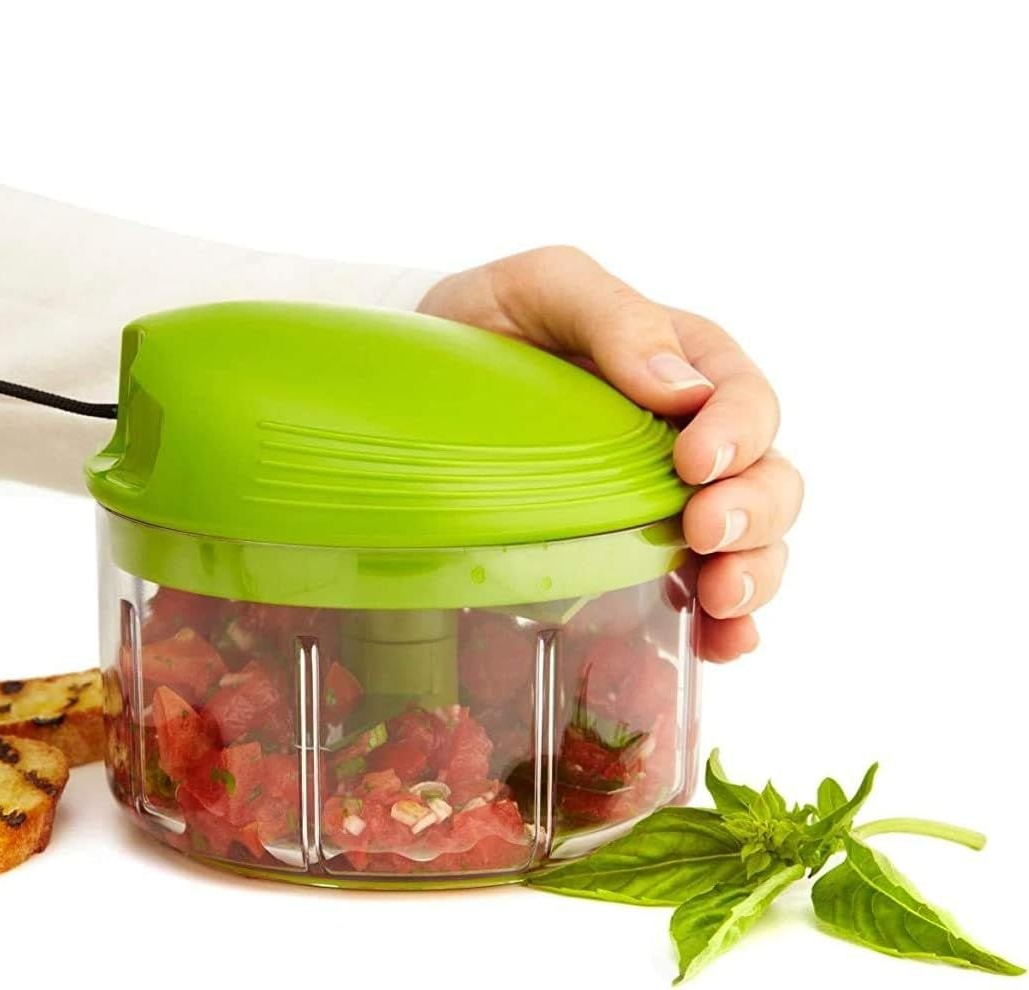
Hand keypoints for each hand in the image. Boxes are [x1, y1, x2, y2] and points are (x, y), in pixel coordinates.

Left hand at [419, 246, 801, 661]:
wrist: (425, 386)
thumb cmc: (489, 322)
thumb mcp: (541, 287)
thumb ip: (613, 316)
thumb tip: (679, 387)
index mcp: (687, 363)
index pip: (745, 399)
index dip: (738, 433)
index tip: (695, 462)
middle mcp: (695, 436)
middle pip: (768, 478)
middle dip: (754, 513)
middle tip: (706, 534)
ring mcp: (672, 501)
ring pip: (755, 542)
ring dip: (754, 574)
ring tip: (721, 600)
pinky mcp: (639, 554)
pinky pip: (701, 595)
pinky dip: (724, 626)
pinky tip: (718, 645)